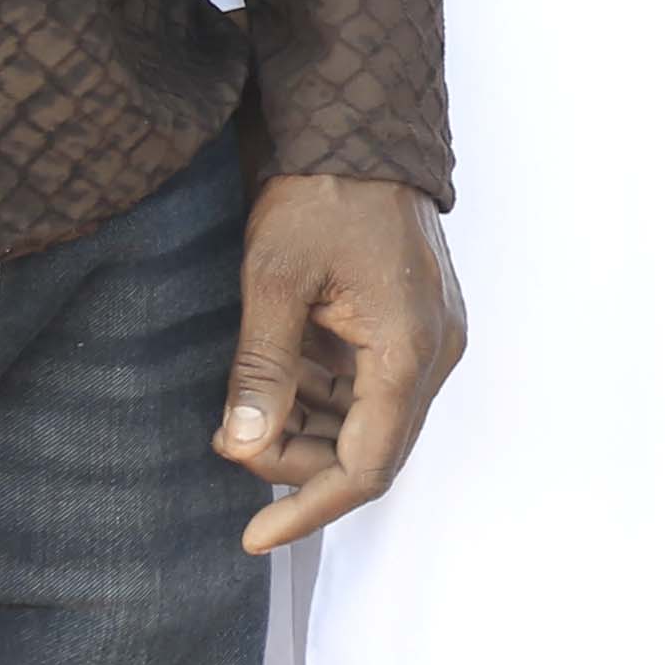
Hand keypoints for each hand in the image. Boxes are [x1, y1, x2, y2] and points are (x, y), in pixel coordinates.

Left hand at [222, 173, 465, 553]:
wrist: (360, 129)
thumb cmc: (323, 193)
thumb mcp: (275, 280)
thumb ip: (262, 369)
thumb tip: (242, 445)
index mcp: (410, 349)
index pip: (367, 466)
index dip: (309, 508)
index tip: (253, 535)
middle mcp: (433, 353)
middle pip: (368, 449)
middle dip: (297, 462)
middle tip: (231, 439)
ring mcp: (428, 339)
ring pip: (366, 421)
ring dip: (306, 429)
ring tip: (243, 410)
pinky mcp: (412, 325)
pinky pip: (368, 386)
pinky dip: (320, 397)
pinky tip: (275, 381)